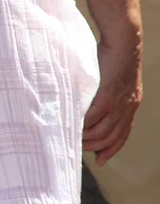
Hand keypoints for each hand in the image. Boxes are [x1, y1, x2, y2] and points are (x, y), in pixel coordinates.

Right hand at [83, 36, 142, 165]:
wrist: (124, 43)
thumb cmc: (115, 54)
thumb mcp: (116, 78)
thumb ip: (109, 91)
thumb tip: (94, 97)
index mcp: (131, 104)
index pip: (123, 134)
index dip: (112, 149)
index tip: (101, 159)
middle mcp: (127, 109)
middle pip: (112, 138)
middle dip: (96, 148)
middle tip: (79, 149)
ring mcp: (118, 105)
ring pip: (102, 132)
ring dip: (87, 139)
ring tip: (72, 139)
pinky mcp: (107, 98)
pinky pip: (93, 119)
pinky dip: (82, 126)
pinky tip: (73, 127)